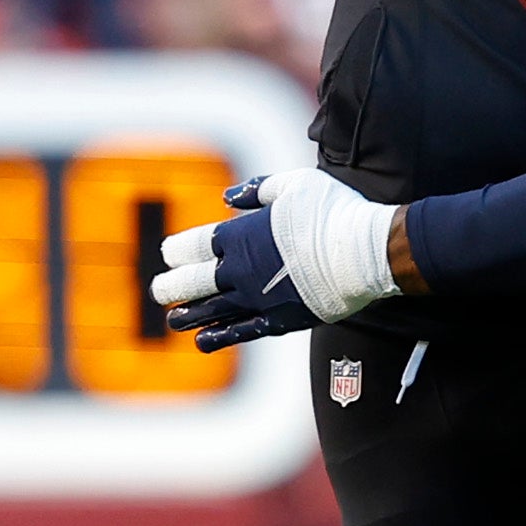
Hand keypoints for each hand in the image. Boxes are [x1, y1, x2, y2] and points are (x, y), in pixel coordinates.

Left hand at [156, 167, 402, 336]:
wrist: (366, 252)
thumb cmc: (333, 212)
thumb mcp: (293, 185)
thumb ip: (257, 190)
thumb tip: (227, 198)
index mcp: (240, 236)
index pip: (194, 246)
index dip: (177, 251)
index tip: (169, 254)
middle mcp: (241, 271)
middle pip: (194, 282)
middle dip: (172, 286)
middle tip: (159, 290)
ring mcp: (258, 299)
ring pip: (212, 310)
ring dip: (189, 315)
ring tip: (173, 319)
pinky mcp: (280, 320)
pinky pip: (242, 331)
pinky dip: (220, 337)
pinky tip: (203, 341)